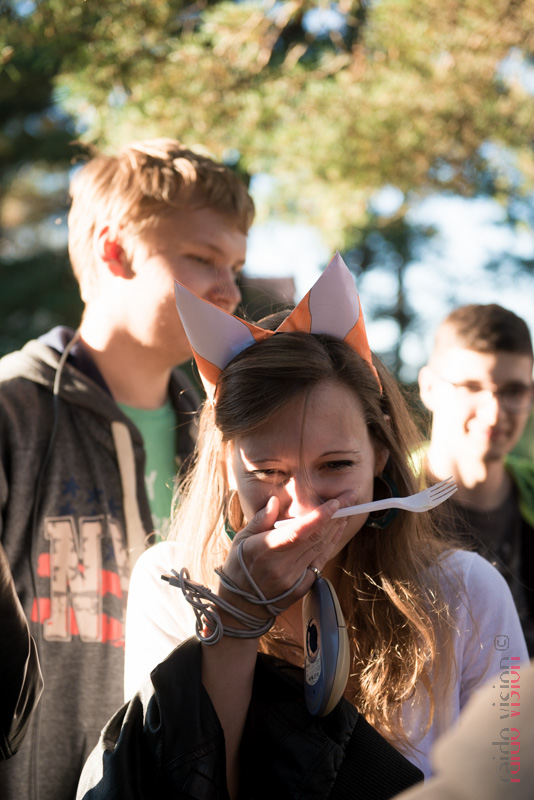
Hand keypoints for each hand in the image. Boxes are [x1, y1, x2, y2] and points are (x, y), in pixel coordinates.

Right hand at [220, 496, 347, 616]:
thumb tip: (275, 501)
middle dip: (335, 514)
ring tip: (347, 509)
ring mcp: (295, 578)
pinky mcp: (303, 586)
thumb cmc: (238, 568)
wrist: (241, 606)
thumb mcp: (241, 540)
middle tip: (349, 496)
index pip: (298, 532)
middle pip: (316, 537)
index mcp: (265, 550)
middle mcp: (283, 566)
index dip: (319, 517)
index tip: (334, 502)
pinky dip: (331, 542)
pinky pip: (320, 560)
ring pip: (321, 547)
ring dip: (336, 527)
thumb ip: (260, 520)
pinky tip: (337, 529)